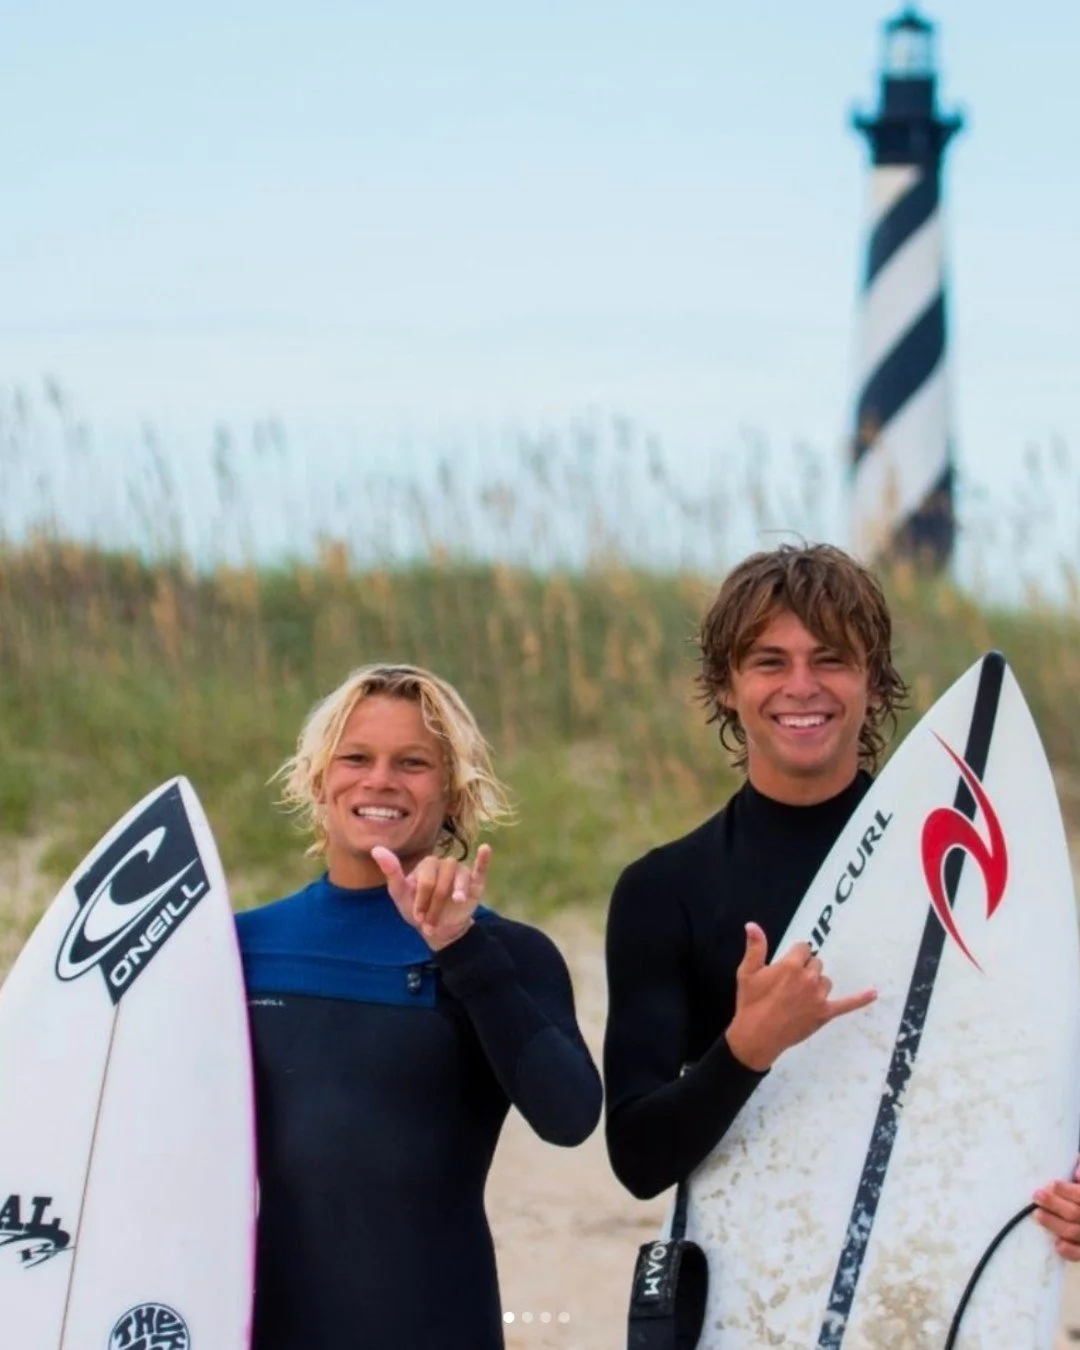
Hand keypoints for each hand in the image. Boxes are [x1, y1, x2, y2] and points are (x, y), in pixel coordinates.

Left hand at [370, 844, 491, 950]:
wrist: (438, 929)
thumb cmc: (417, 909)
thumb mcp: (400, 894)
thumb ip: (391, 871)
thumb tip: (375, 848)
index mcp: (427, 864)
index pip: (426, 879)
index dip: (422, 900)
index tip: (418, 917)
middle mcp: (445, 864)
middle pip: (443, 881)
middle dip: (436, 904)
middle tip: (431, 922)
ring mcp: (460, 872)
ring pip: (460, 878)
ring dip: (456, 894)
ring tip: (455, 905)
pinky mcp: (475, 882)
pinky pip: (480, 868)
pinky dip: (483, 859)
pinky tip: (485, 849)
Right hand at [724, 922, 876, 1071]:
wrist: (756, 1037)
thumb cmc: (750, 1004)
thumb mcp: (747, 972)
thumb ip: (755, 947)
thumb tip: (752, 925)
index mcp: (791, 966)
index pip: (803, 948)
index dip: (794, 956)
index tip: (786, 966)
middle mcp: (809, 978)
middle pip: (815, 963)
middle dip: (804, 969)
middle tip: (788, 984)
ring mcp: (819, 997)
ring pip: (825, 980)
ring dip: (816, 984)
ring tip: (799, 996)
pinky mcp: (825, 1013)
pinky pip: (847, 1004)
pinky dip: (860, 998)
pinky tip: (873, 993)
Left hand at [1033, 1158, 1079, 1259]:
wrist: (1079, 1214)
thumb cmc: (1077, 1193)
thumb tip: (1076, 1172)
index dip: (1068, 1191)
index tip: (1052, 1184)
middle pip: (1076, 1213)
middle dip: (1055, 1204)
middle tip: (1037, 1195)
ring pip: (1074, 1232)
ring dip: (1054, 1224)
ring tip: (1037, 1214)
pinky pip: (1079, 1254)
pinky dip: (1069, 1251)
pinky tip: (1057, 1244)